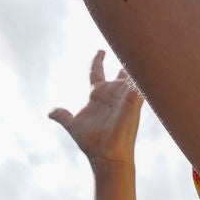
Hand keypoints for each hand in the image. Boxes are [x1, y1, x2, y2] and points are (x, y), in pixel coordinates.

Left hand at [49, 50, 142, 167]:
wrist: (106, 155)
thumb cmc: (92, 142)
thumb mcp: (73, 125)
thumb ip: (63, 116)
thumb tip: (50, 112)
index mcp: (97, 94)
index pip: (96, 71)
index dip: (97, 59)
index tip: (100, 51)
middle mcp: (112, 93)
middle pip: (120, 70)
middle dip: (125, 58)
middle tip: (130, 44)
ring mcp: (124, 96)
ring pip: (132, 74)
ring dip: (136, 63)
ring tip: (144, 48)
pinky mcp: (134, 101)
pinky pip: (141, 83)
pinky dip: (144, 75)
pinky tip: (149, 63)